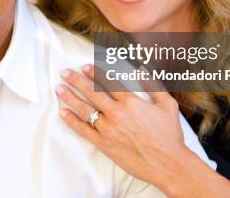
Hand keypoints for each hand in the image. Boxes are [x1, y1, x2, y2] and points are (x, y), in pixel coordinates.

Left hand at [56, 65, 229, 196]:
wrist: (168, 164)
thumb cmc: (170, 136)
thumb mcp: (168, 105)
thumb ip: (154, 86)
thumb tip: (142, 70)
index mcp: (131, 102)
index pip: (108, 82)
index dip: (94, 72)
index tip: (84, 66)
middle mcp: (117, 113)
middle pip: (92, 92)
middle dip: (76, 80)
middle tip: (65, 72)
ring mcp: (108, 129)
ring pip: (84, 109)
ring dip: (70, 97)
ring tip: (59, 89)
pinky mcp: (104, 144)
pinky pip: (83, 130)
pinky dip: (72, 121)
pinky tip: (63, 113)